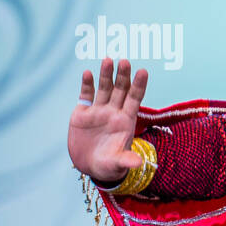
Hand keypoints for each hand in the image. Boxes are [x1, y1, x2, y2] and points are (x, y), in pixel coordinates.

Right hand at [68, 58, 149, 183]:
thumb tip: (139, 163)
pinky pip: (86, 95)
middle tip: (125, 61)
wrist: (89, 166)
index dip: (139, 85)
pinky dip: (87, 85)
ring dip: (106, 75)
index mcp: (126, 121)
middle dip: (123, 76)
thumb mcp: (118, 164)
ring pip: (104, 89)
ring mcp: (98, 111)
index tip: (143, 71)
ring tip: (108, 60)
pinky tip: (88, 73)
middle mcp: (114, 112)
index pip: (135, 99)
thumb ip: (126, 160)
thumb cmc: (109, 166)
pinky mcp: (82, 113)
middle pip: (121, 90)